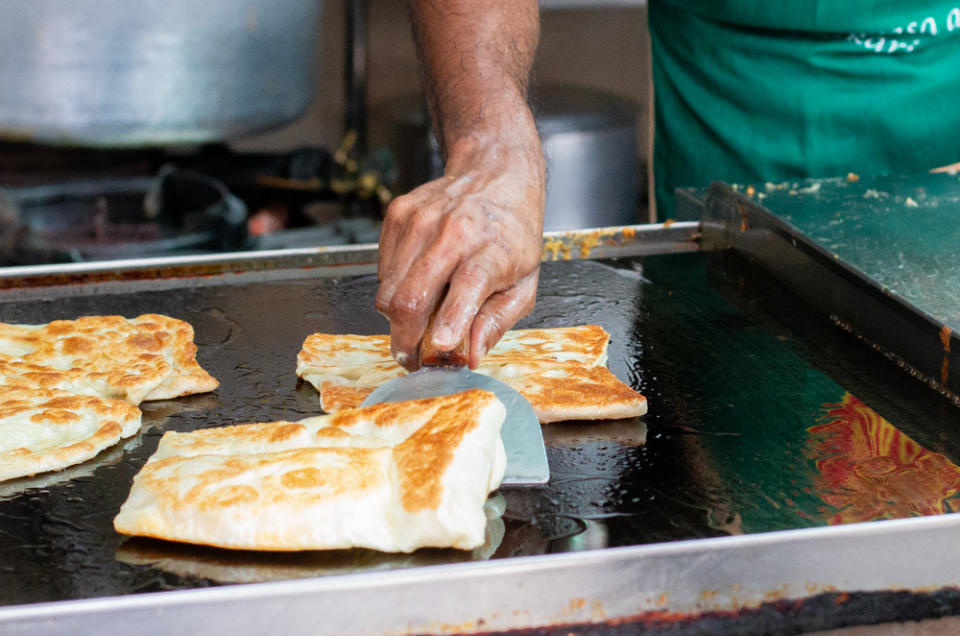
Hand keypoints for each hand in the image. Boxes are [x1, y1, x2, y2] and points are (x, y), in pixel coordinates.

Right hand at [376, 132, 544, 369]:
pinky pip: (382, 271)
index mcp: (493, 250)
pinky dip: (394, 287)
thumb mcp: (524, 284)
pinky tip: (418, 281)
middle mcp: (454, 232)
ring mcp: (421, 221)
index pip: (468, 284)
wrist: (496, 173)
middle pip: (412, 295)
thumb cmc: (512, 234)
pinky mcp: (398, 215)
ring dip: (398, 316)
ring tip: (418, 319)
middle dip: (405, 338)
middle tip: (412, 357)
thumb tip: (469, 355)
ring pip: (388, 290)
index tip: (439, 343)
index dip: (451, 317)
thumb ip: (496, 322)